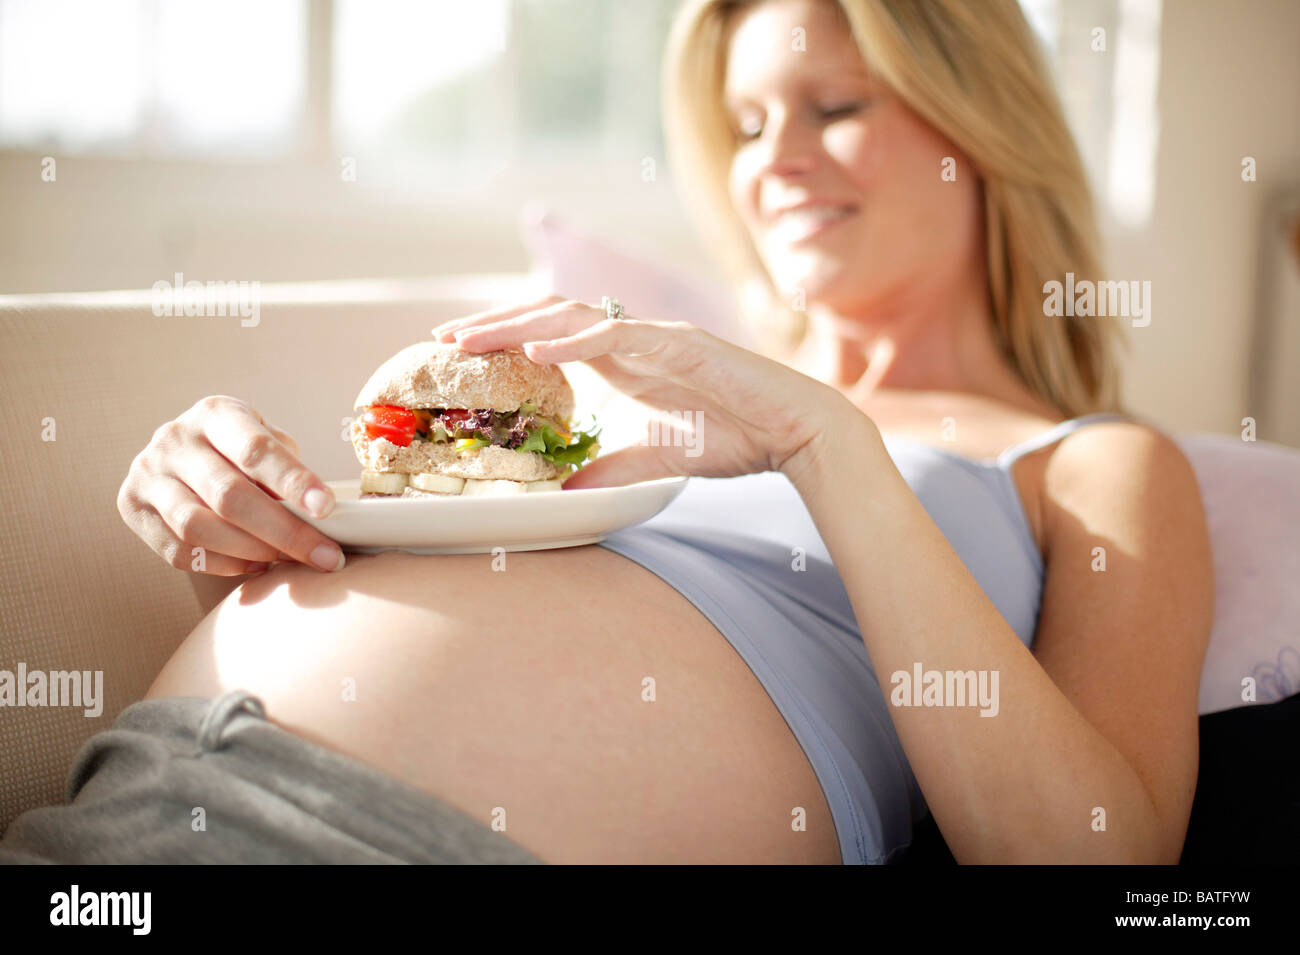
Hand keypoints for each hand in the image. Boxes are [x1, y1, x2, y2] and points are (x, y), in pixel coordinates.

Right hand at [117, 395, 345, 574]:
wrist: (182, 454)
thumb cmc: (239, 450)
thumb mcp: (266, 440)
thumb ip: (286, 469)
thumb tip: (315, 514)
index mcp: (215, 414)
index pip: (255, 449)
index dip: (293, 481)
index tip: (327, 508)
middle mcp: (174, 440)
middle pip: (229, 495)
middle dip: (283, 531)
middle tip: (326, 556)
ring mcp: (148, 474)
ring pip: (198, 527)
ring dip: (252, 552)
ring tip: (290, 561)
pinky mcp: (132, 508)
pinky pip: (179, 551)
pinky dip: (223, 565)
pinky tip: (257, 565)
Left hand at [431, 295, 852, 488]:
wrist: (792, 432)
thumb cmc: (731, 436)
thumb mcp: (652, 460)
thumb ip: (607, 469)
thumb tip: (562, 491)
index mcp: (621, 361)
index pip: (548, 338)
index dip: (502, 340)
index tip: (457, 353)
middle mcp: (630, 340)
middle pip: (548, 318)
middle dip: (493, 325)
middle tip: (443, 339)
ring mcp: (654, 336)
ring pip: (573, 318)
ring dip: (519, 326)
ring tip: (474, 338)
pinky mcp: (681, 343)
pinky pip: (619, 335)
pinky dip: (576, 342)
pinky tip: (538, 351)